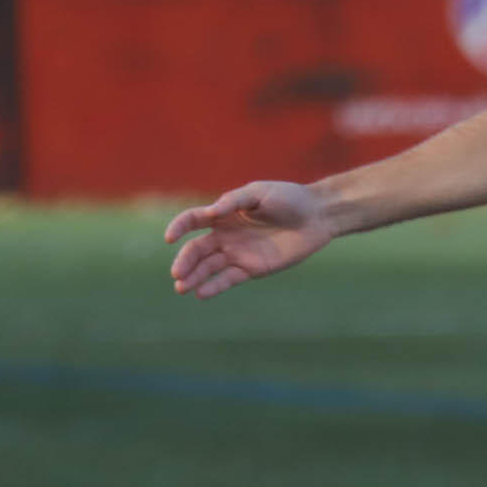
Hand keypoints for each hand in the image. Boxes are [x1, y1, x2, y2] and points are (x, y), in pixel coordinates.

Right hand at [164, 180, 335, 298]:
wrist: (316, 216)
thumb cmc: (288, 198)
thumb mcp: (259, 193)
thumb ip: (233, 201)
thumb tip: (210, 213)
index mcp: (223, 214)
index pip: (193, 221)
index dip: (179, 227)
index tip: (170, 237)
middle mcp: (226, 236)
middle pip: (197, 250)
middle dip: (184, 262)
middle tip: (177, 274)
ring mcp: (238, 254)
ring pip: (209, 268)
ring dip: (193, 278)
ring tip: (182, 287)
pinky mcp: (252, 269)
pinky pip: (229, 279)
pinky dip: (214, 287)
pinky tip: (201, 294)